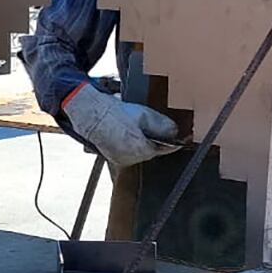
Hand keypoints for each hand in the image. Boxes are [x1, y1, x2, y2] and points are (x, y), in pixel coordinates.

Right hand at [62, 83, 180, 167]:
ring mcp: (121, 160)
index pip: (164, 149)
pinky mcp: (113, 159)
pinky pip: (129, 154)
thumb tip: (175, 132)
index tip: (181, 139)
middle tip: (160, 131)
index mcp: (140, 148)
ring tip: (141, 130)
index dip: (173, 143)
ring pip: (140, 154)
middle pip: (152, 152)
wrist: (90, 114)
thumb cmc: (114, 113)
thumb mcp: (144, 114)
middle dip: (157, 142)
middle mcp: (130, 158)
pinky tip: (131, 135)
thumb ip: (163, 125)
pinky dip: (133, 146)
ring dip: (144, 144)